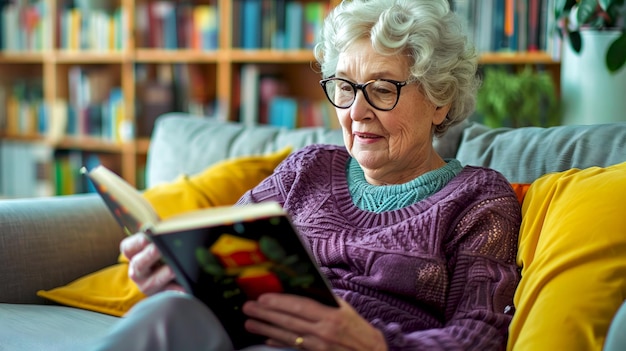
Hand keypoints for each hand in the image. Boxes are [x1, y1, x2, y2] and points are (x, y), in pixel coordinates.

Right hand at [120, 233, 183, 294]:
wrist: (177, 264)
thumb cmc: (167, 245)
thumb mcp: (161, 238)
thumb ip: (161, 233)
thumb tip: (167, 229)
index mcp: (134, 254)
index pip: (128, 248)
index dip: (136, 242)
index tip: (146, 237)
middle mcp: (137, 270)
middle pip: (138, 264)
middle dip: (149, 256)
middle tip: (159, 249)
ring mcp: (147, 284)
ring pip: (150, 282)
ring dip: (162, 275)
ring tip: (173, 269)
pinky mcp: (160, 294)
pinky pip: (167, 293)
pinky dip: (175, 291)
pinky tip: (183, 288)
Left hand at [242, 294, 386, 350]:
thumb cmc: (356, 327)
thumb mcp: (344, 309)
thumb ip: (324, 298)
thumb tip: (301, 285)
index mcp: (332, 316)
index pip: (301, 307)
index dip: (280, 302)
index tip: (263, 297)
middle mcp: (323, 332)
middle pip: (289, 321)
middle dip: (266, 314)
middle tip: (248, 307)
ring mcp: (318, 346)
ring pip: (287, 336)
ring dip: (266, 328)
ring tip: (249, 322)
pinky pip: (292, 347)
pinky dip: (277, 342)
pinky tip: (265, 337)